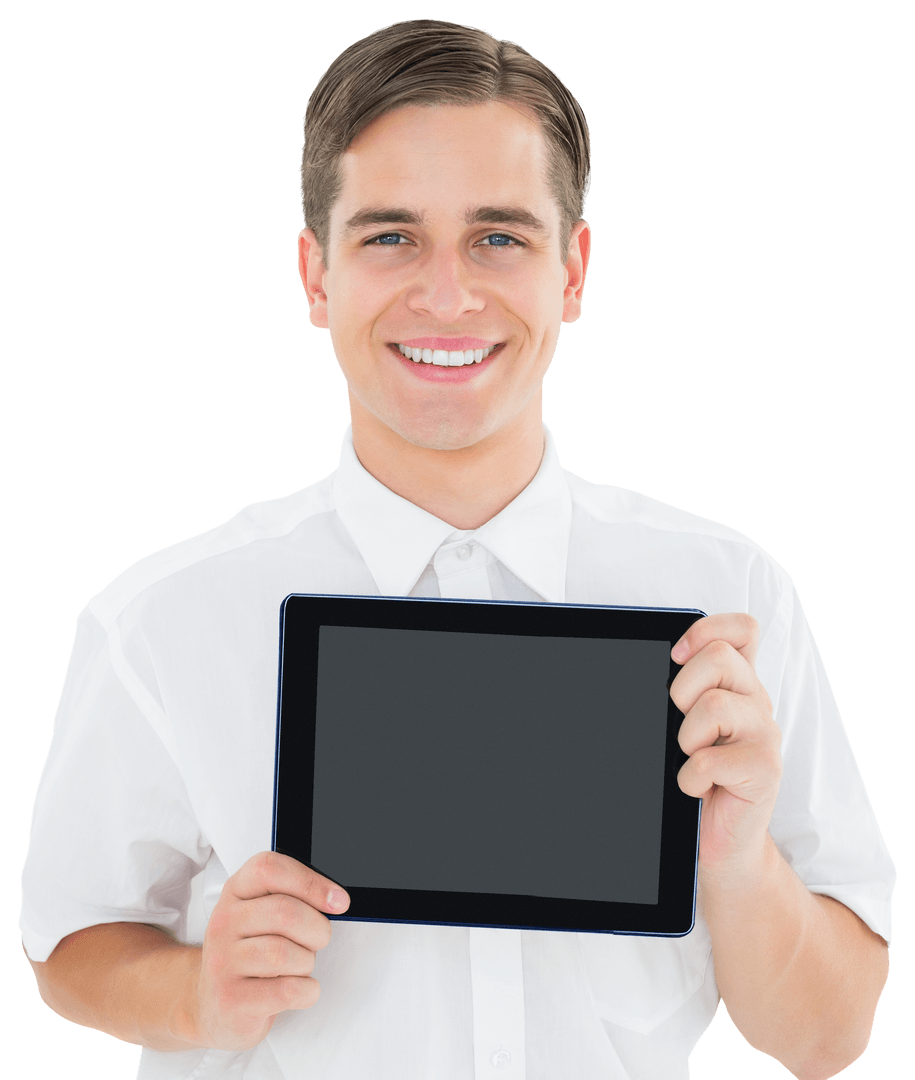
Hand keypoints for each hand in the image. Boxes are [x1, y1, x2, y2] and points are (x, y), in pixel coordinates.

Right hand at [189, 851, 349, 1049]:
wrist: (213, 1005)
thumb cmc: (250, 954)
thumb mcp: (262, 915)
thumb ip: (291, 897)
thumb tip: (336, 899)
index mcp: (235, 892)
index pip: (270, 868)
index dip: (311, 882)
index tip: (338, 901)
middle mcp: (223, 923)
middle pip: (284, 912)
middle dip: (317, 929)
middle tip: (319, 939)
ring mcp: (222, 963)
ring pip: (285, 954)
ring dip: (307, 962)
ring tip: (299, 967)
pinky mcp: (231, 1000)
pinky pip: (287, 990)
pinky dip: (306, 991)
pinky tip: (297, 989)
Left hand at [670, 613, 781, 878]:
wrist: (720, 839)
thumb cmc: (697, 777)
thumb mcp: (683, 725)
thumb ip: (679, 693)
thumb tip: (635, 665)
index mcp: (738, 684)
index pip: (742, 630)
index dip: (708, 629)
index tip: (675, 656)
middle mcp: (756, 702)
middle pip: (720, 657)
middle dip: (682, 689)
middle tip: (681, 724)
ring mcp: (765, 734)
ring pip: (713, 705)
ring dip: (686, 737)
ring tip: (691, 758)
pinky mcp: (766, 770)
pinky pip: (709, 759)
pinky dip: (690, 777)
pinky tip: (697, 787)